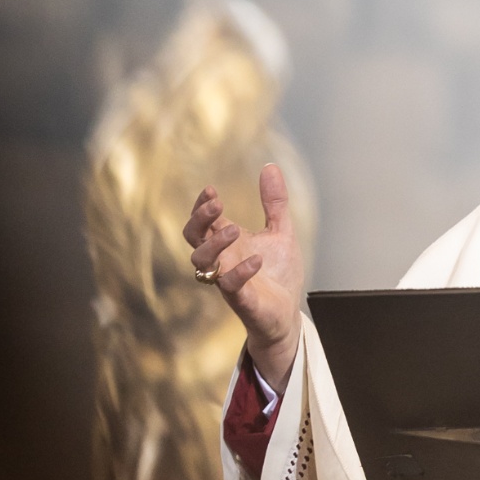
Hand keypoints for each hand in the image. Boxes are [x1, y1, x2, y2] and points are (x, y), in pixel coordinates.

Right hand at [185, 164, 304, 391]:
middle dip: (199, 219)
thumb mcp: (281, 231)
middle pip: (192, 238)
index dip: (201, 205)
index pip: (201, 221)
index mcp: (227, 242)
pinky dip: (240, 271)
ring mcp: (227, 279)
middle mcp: (221, 259)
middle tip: (217, 204)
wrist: (287, 314)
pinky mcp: (241, 299)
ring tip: (234, 229)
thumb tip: (270, 166)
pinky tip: (256, 259)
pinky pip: (229, 286)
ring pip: (201, 262)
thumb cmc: (278, 274)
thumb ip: (275, 202)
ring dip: (214, 243)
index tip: (211, 190)